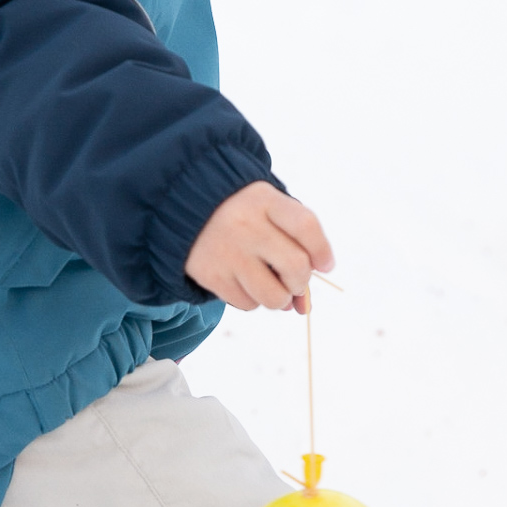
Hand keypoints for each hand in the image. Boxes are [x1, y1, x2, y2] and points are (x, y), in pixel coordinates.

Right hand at [185, 181, 333, 312]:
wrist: (181, 207)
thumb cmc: (240, 212)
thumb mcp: (267, 211)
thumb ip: (294, 245)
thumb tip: (304, 307)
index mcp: (263, 199)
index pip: (306, 226)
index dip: (322, 251)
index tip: (324, 265)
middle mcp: (245, 224)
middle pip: (296, 266)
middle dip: (302, 281)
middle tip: (292, 278)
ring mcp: (227, 251)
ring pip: (275, 296)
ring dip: (280, 297)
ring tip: (267, 281)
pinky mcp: (211, 275)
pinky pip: (248, 304)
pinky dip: (253, 299)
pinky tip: (243, 279)